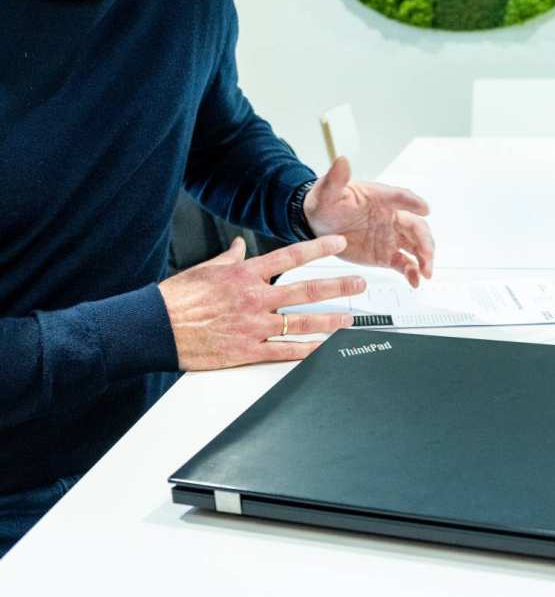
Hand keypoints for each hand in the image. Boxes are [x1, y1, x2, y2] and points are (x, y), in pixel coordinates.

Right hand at [159, 234, 363, 369]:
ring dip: (329, 320)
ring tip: (349, 318)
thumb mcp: (205, 269)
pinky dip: (305, 352)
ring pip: (300, 322)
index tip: (339, 244)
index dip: (318, 249)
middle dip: (337, 286)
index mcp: (245, 274)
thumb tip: (237, 245)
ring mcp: (252, 326)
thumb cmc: (176, 299)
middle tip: (359, 284)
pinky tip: (322, 350)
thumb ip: (228, 257)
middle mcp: (254, 298)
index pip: (290, 257)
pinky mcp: (246, 350)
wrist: (154, 327)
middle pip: (305, 290)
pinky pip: (282, 352)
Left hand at [304, 156, 433, 287]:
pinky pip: (404, 263)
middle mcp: (391, 216)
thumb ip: (336, 178)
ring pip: (416, 246)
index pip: (401, 197)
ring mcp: (390, 236)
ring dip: (425, 258)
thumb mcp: (327, 191)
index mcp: (380, 198)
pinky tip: (415, 282)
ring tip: (426, 272)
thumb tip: (341, 161)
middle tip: (427, 255)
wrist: (317, 224)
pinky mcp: (386, 254)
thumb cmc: (325, 203)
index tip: (424, 209)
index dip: (413, 202)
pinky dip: (413, 272)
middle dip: (425, 240)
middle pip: (416, 226)